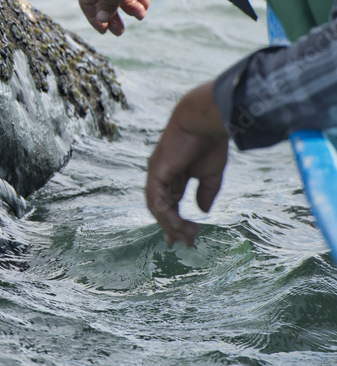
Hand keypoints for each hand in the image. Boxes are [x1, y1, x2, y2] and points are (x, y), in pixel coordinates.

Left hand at [146, 82, 228, 246]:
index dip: (174, 221)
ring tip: (189, 236)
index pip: (169, 203)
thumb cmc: (209, 142)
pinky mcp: (156, 173)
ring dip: (172, 225)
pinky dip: (168, 215)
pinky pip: (158, 201)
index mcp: (172, 174)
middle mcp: (160, 175)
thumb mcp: (210, 174)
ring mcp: (156, 174)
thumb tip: (203, 211)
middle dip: (172, 227)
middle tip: (186, 243)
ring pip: (157, 208)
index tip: (183, 238)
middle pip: (160, 208)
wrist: (204, 121)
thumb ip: (206, 192)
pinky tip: (180, 225)